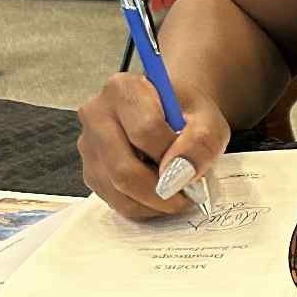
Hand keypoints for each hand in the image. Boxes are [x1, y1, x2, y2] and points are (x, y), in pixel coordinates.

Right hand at [77, 72, 229, 219]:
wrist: (170, 114)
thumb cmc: (186, 113)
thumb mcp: (208, 119)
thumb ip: (201, 142)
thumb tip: (178, 174)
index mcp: (123, 89)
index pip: (145, 131)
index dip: (173, 156)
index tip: (193, 166)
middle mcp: (96, 115)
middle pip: (123, 169)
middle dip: (161, 191)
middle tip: (188, 195)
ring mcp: (88, 146)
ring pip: (117, 191)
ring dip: (153, 202)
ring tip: (177, 192)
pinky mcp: (90, 171)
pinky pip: (114, 201)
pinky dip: (143, 207)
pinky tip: (160, 194)